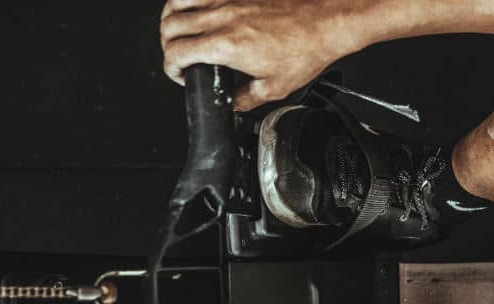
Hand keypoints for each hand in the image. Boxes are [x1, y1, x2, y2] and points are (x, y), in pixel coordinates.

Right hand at [160, 0, 362, 110]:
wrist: (327, 22)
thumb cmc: (307, 48)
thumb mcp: (274, 88)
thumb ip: (245, 99)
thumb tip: (232, 103)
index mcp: (226, 45)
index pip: (176, 53)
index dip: (171, 69)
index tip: (181, 75)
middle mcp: (222, 17)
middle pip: (169, 26)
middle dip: (167, 46)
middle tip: (179, 57)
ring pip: (177, 2)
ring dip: (171, 19)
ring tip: (179, 32)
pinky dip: (189, 0)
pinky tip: (196, 10)